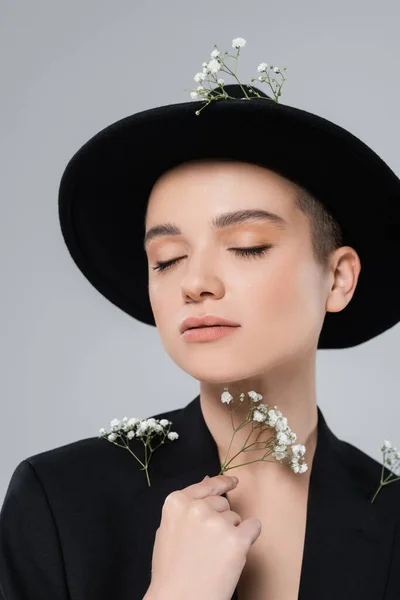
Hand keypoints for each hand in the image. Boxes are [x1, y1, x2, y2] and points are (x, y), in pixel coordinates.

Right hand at [146, 474, 261, 599]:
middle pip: (223, 504)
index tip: (233, 481)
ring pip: (237, 518)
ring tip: (213, 557)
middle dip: (221, 520)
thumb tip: (207, 480)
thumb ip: (187, 505)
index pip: (206, 486)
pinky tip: (235, 552)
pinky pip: (254, 526)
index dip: (222, 483)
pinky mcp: (237, 540)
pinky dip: (249, 537)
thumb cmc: (171, 571)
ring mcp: (217, 523)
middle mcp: (197, 508)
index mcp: (177, 502)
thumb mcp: (169, 529)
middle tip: (208, 546)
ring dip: (231, 533)